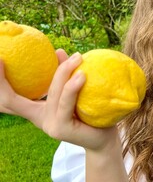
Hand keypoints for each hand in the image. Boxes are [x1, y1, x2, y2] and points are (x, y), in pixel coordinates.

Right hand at [0, 49, 117, 150]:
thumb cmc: (90, 114)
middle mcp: (38, 118)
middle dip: (1, 81)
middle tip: (1, 58)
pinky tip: (81, 75)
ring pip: (51, 93)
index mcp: (36, 110)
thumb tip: (59, 51)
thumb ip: (64, 74)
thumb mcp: (76, 91)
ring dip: (62, 72)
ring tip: (76, 57)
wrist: (105, 139)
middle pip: (11, 100)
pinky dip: (71, 88)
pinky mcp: (62, 128)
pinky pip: (65, 103)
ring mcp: (49, 124)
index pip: (8, 98)